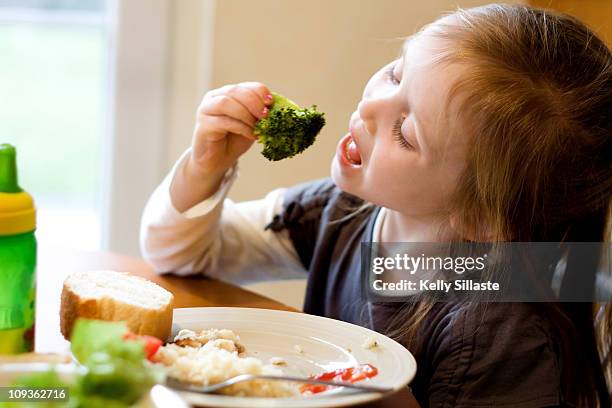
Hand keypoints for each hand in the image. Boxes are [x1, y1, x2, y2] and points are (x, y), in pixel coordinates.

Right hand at [170, 82, 271, 211]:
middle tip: (265, 116)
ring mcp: (206, 110)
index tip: (270, 103)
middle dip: (254, 102)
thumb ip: (259, 114)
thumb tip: (276, 107)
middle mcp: (214, 98)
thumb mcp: (251, 124)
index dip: (259, 92)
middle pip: (235, 91)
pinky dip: (241, 127)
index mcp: (227, 94)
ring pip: (226, 103)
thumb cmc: (234, 141)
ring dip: (246, 114)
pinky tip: (250, 134)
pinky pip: (223, 121)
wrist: (217, 161)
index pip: (245, 86)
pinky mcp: (203, 126)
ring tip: (257, 127)